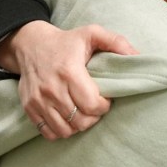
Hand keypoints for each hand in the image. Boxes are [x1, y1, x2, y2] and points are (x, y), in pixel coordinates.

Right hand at [0, 21, 137, 139]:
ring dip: (79, 125)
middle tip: (96, 106)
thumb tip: (137, 56)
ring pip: (65, 130)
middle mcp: (52, 89)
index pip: (92, 105)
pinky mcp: (29, 108)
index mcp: (69, 72)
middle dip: (94, 117)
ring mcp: (38, 101)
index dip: (104, 106)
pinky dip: (61, 130)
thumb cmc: (65, 41)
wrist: (29, 44)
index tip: (105, 98)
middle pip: (80, 121)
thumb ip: (116, 42)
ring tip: (83, 112)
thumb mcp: (91, 33)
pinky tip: (68, 118)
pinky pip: (48, 132)